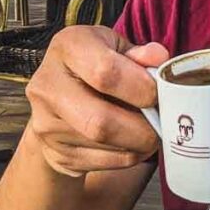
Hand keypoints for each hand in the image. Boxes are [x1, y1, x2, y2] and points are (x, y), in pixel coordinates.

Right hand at [25, 25, 167, 176]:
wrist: (57, 96)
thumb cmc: (94, 64)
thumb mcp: (116, 47)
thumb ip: (139, 54)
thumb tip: (159, 59)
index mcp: (68, 46)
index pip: (105, 72)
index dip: (141, 87)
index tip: (158, 93)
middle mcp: (49, 85)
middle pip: (100, 120)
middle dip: (142, 127)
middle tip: (162, 122)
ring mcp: (47, 123)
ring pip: (103, 146)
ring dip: (139, 143)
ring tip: (151, 130)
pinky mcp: (56, 152)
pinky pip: (102, 162)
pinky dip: (129, 155)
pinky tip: (135, 142)